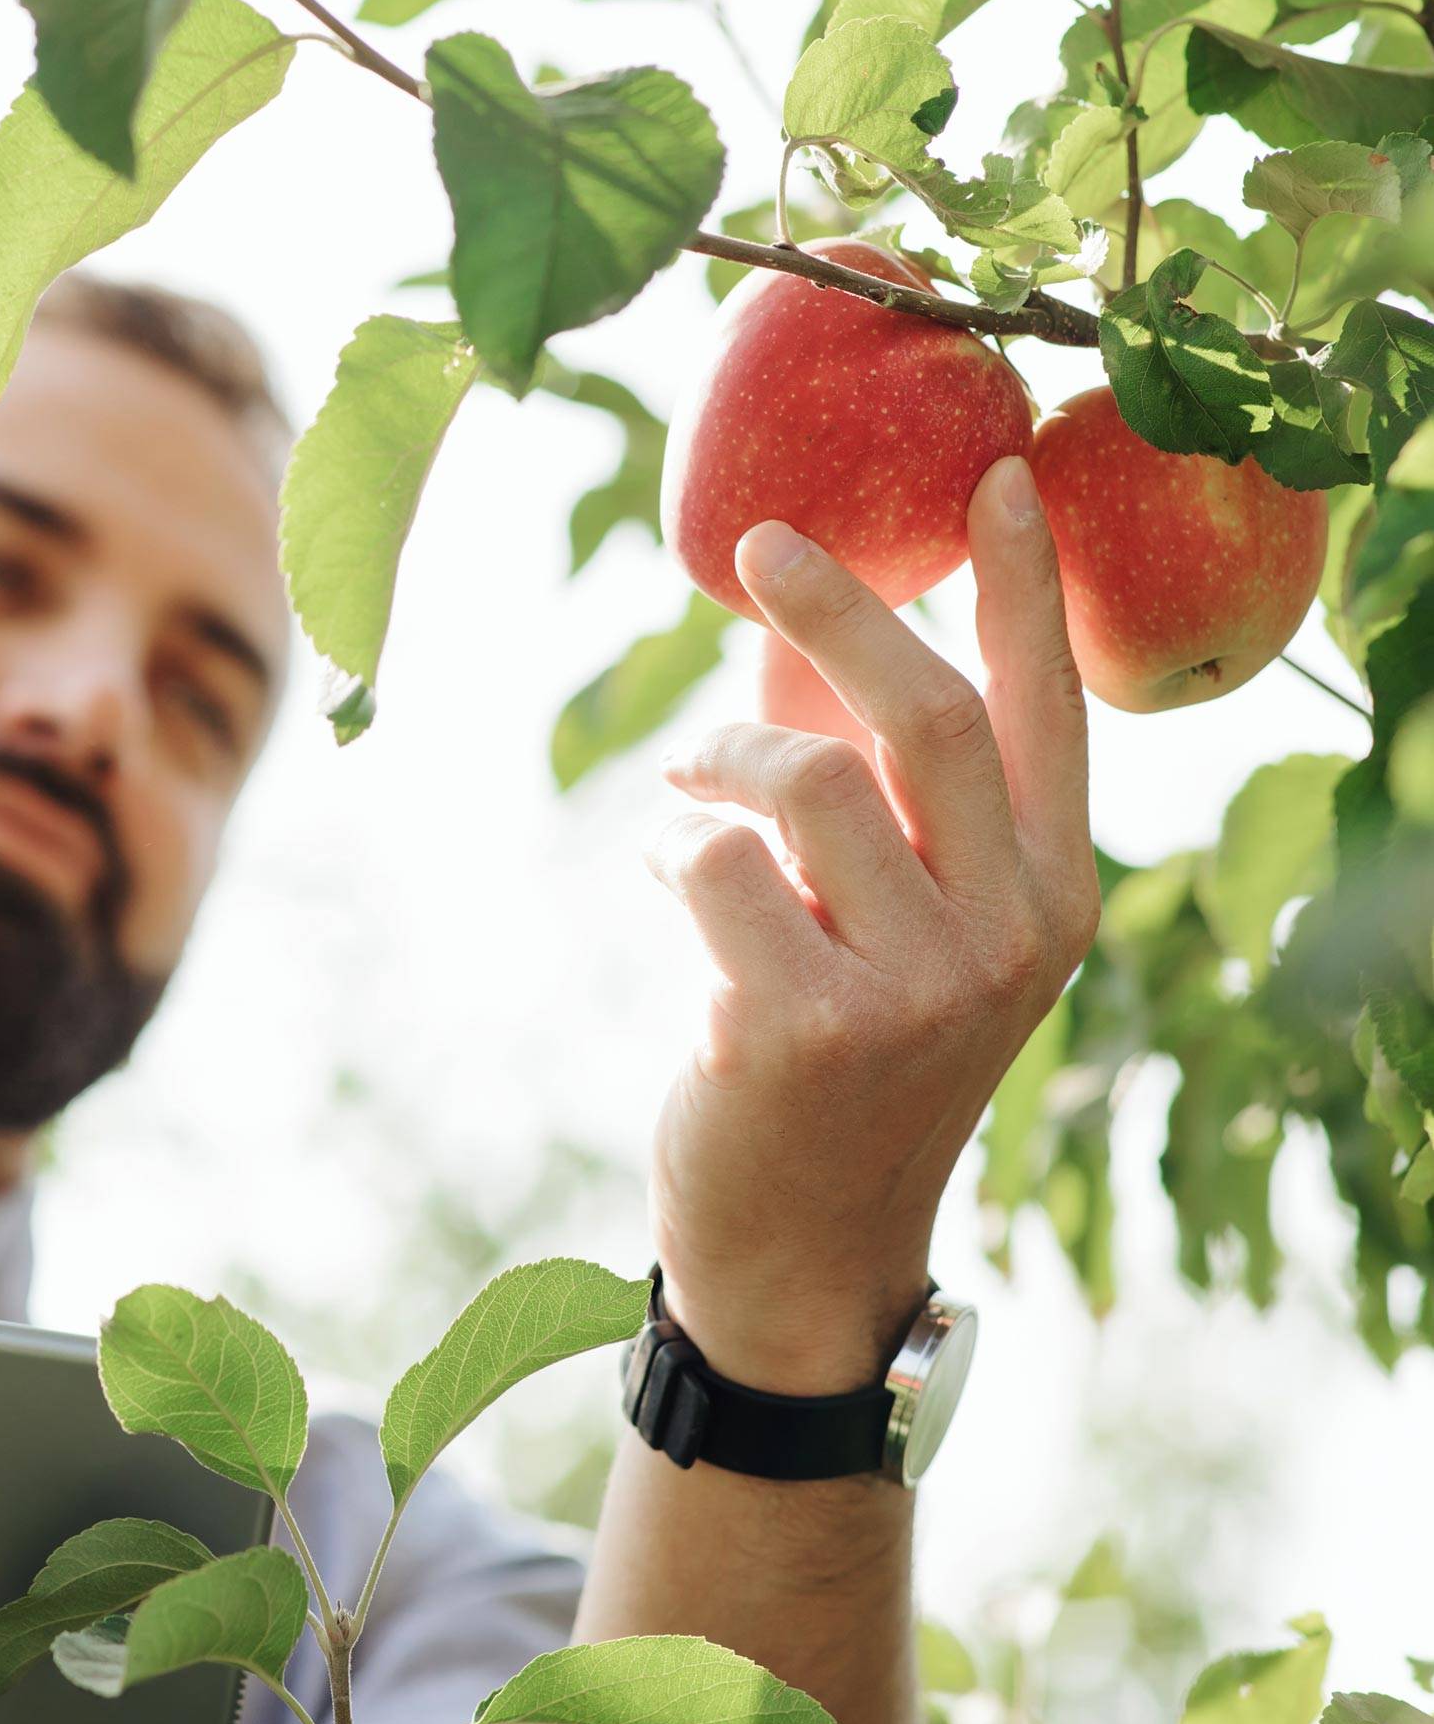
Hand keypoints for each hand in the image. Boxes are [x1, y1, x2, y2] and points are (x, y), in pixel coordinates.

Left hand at [643, 455, 1099, 1398]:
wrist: (802, 1246)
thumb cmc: (842, 1057)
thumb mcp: (906, 932)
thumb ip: (882, 803)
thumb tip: (798, 638)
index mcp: (1052, 898)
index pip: (1050, 713)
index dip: (1024, 589)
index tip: (996, 476)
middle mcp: (1007, 936)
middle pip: (927, 715)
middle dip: (836, 606)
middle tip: (758, 546)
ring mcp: (910, 987)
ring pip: (799, 782)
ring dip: (717, 760)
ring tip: (687, 786)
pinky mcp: (799, 1023)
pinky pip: (709, 860)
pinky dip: (672, 847)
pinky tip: (670, 882)